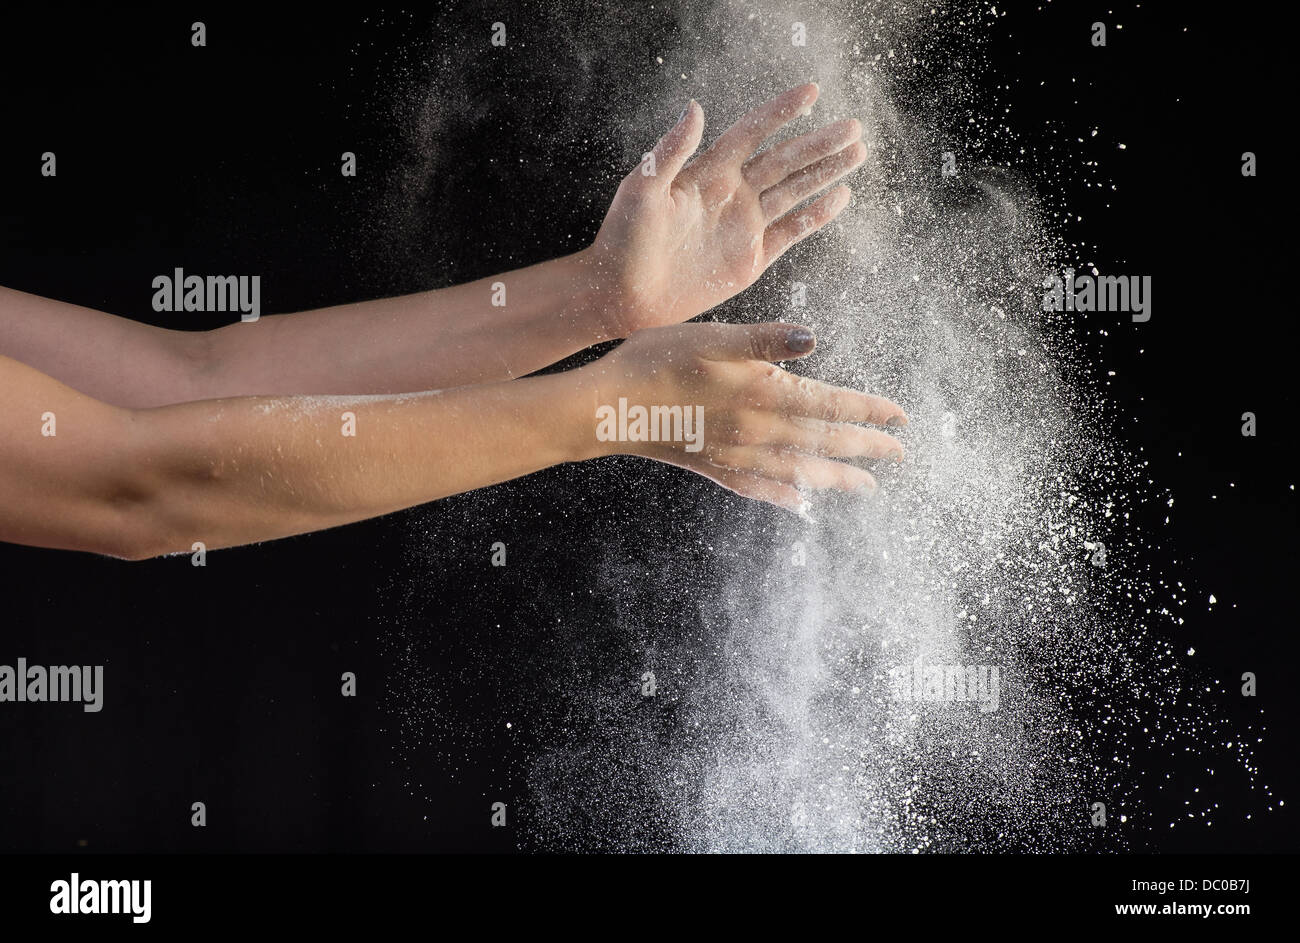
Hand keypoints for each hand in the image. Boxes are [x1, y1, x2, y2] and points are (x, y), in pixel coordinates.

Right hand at [578, 322, 905, 512]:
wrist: (609, 407)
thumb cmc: (657, 361)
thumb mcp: (714, 337)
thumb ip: (766, 340)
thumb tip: (814, 340)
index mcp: (764, 394)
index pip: (832, 405)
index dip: (869, 411)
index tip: (901, 418)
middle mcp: (758, 432)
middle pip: (825, 443)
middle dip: (866, 449)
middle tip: (899, 457)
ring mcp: (736, 456)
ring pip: (800, 472)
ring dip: (837, 479)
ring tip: (866, 487)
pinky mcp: (713, 468)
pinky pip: (759, 488)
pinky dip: (784, 497)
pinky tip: (798, 504)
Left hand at [582, 83, 866, 338]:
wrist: (622, 296)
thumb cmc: (623, 241)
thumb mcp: (640, 190)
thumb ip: (669, 150)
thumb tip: (695, 107)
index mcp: (707, 173)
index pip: (752, 133)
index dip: (781, 112)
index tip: (812, 91)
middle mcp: (730, 194)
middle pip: (784, 161)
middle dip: (819, 144)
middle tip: (855, 127)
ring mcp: (743, 226)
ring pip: (794, 192)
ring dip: (825, 172)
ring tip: (858, 152)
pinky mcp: (750, 258)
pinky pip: (791, 232)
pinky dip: (816, 215)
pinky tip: (840, 197)